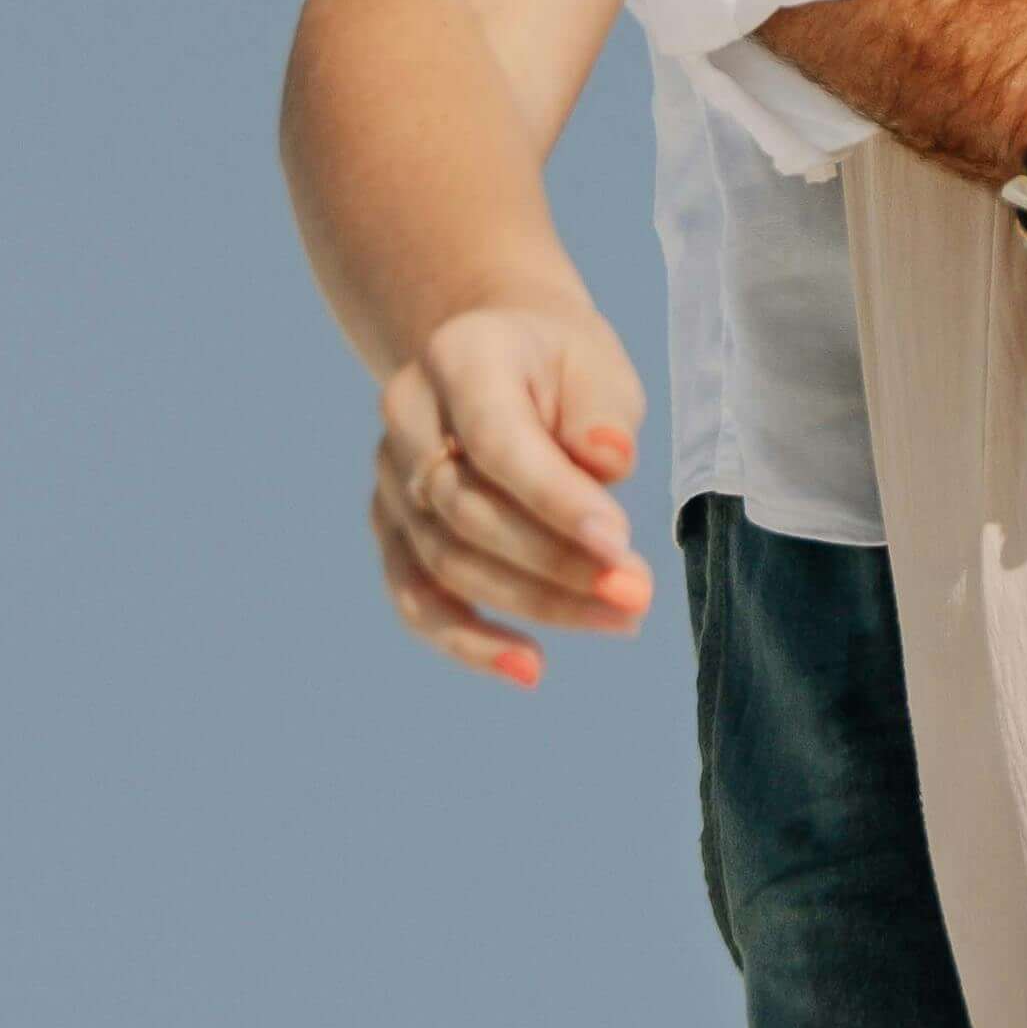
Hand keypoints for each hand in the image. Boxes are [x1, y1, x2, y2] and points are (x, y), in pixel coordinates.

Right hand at [366, 298, 650, 685]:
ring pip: (448, 564)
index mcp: (458, 359)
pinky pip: (417, 599)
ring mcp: (390, 480)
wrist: (501, 360)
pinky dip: (470, 641)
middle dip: (557, 562)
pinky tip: (530, 668)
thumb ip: (601, 415)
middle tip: (636, 592)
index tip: (620, 543)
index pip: (496, 442)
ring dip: (536, 604)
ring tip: (620, 619)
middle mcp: (406, 419)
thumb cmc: (561, 370)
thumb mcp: (596, 368)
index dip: (555, 500)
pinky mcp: (392, 531)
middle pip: (468, 511)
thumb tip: (609, 462)